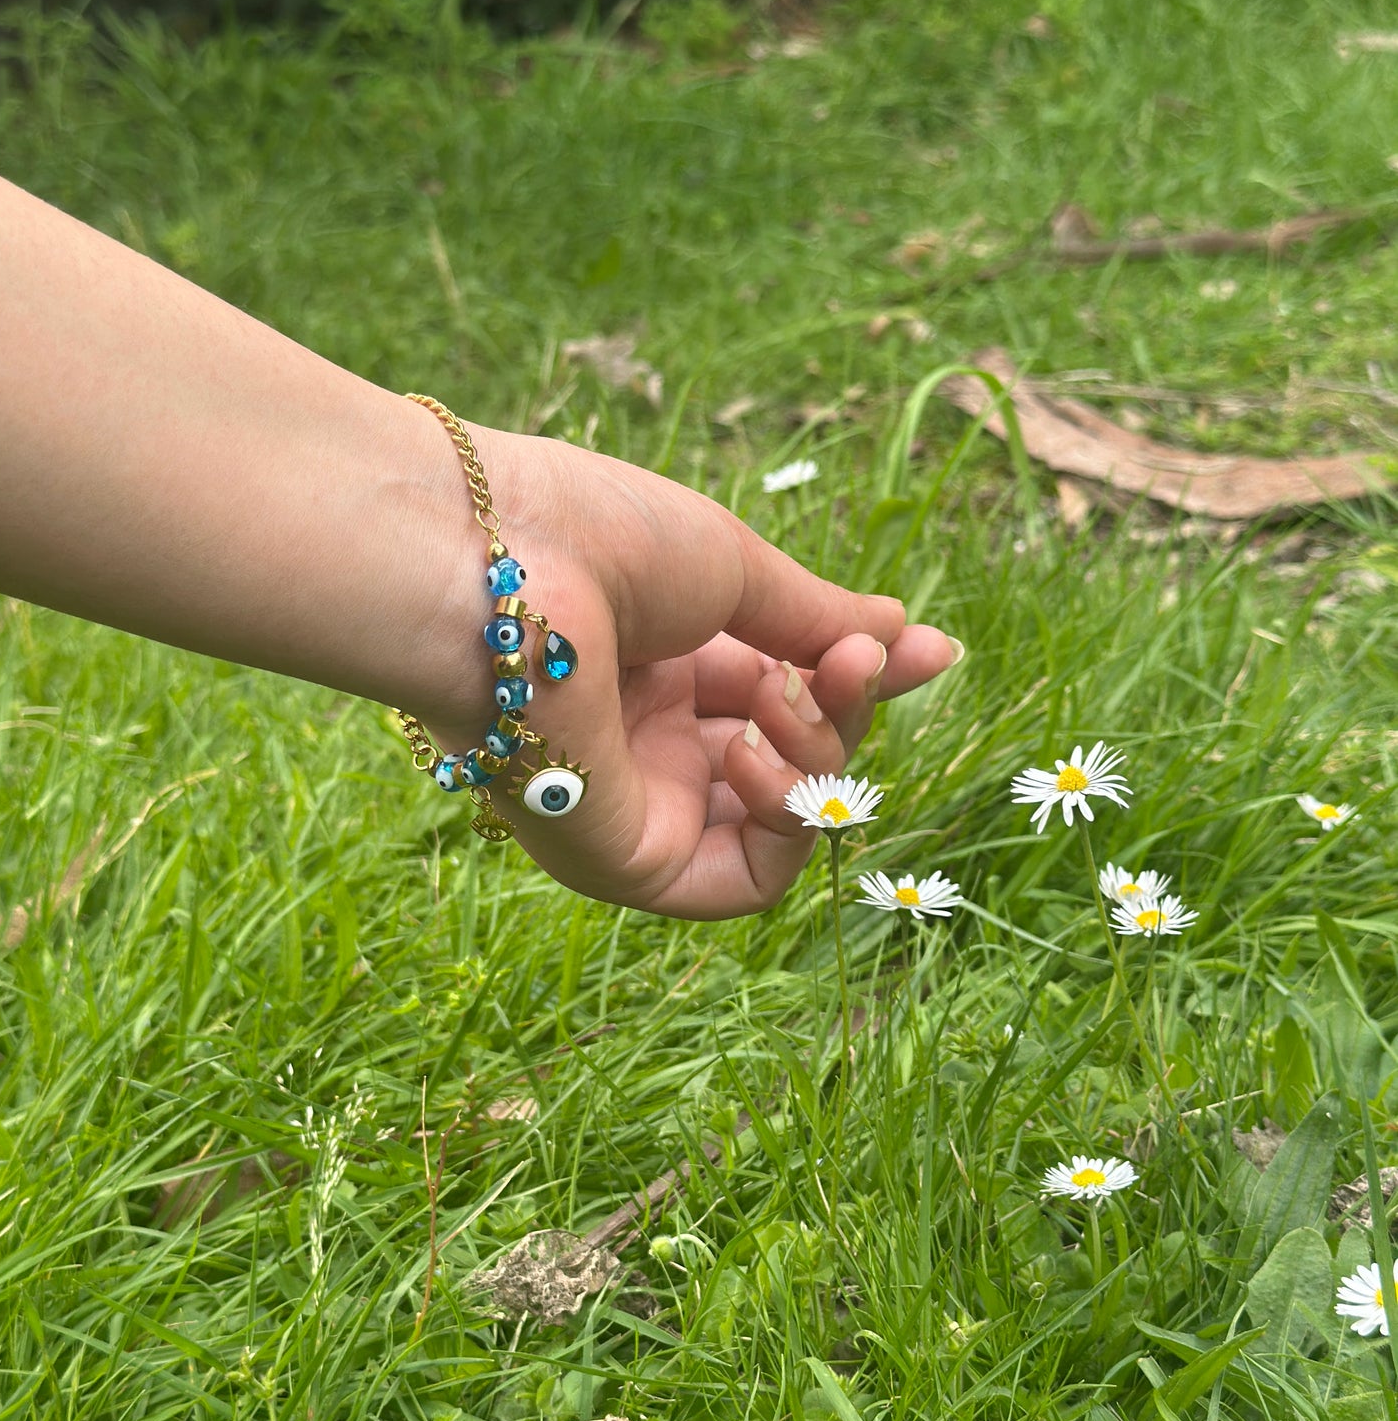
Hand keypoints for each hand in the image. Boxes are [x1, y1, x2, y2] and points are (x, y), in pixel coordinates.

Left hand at [420, 425, 957, 918]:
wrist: (496, 563)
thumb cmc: (595, 539)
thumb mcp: (735, 574)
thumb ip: (824, 623)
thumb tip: (922, 642)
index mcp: (662, 664)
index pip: (788, 696)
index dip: (858, 679)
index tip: (925, 650)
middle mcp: (648, 740)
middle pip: (795, 761)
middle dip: (844, 712)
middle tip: (847, 662)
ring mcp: (637, 802)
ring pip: (780, 824)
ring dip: (818, 761)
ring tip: (783, 697)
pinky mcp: (624, 860)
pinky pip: (742, 881)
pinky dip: (784, 822)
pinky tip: (755, 753)